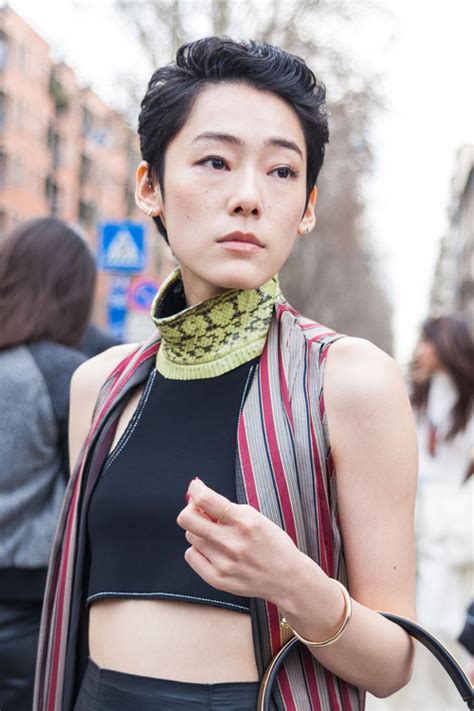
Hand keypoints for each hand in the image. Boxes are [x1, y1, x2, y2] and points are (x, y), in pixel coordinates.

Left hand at [176, 478, 309, 603]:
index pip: (205, 500)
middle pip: (187, 519)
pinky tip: (215, 551)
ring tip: (218, 536)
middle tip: (200, 512)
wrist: (286, 577)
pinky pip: (191, 555)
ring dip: (200, 532)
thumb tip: (195, 498)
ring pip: (190, 536)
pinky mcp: (217, 579)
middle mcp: (232, 542)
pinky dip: (199, 550)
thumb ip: (226, 508)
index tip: (195, 488)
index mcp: (245, 521)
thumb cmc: (270, 542)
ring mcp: (223, 563)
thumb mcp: (255, 517)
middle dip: (190, 510)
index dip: (195, 490)